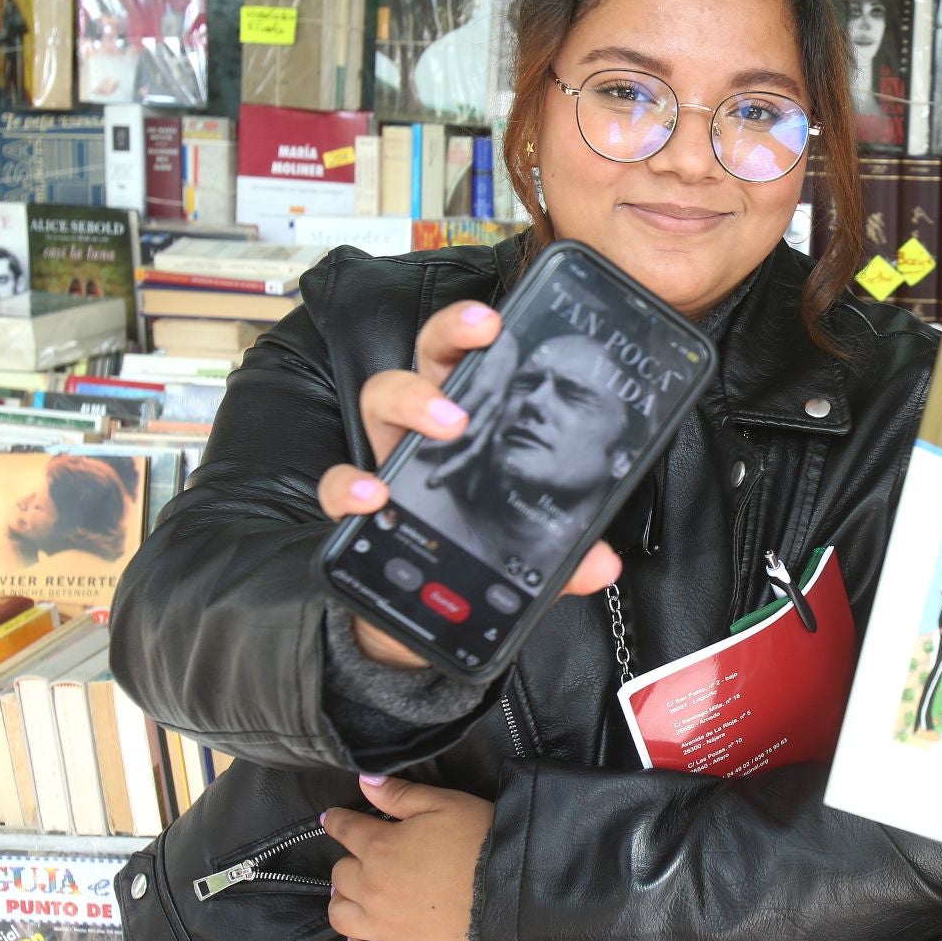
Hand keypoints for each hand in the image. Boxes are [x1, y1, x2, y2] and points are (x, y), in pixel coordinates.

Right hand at [315, 299, 622, 668]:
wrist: (421, 620)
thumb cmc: (477, 555)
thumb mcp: (530, 553)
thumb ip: (565, 557)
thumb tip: (602, 564)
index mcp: (475, 424)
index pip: (476, 361)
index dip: (479, 331)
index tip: (498, 319)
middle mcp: (427, 429)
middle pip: (430, 357)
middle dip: (450, 339)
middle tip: (485, 339)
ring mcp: (390, 460)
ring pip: (380, 398)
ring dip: (413, 402)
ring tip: (450, 426)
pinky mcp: (357, 505)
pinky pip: (338, 483)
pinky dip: (349, 487)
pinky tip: (373, 495)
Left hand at [324, 775, 491, 940]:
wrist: (510, 893)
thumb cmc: (481, 840)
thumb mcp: (445, 804)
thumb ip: (400, 794)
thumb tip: (364, 781)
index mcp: (380, 847)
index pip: (344, 830)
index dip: (337, 821)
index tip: (333, 819)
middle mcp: (371, 888)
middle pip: (339, 875)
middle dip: (348, 862)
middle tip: (362, 860)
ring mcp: (381, 928)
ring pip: (340, 916)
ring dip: (345, 902)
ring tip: (358, 897)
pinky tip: (365, 937)